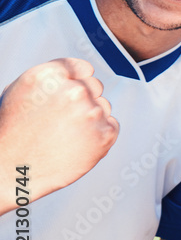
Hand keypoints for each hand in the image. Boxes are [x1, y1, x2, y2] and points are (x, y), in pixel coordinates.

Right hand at [0, 59, 118, 205]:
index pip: (81, 68)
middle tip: (60, 121)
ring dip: (89, 118)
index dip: (73, 83)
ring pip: (103, 107)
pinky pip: (111, 126)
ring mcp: (91, 113)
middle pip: (95, 86)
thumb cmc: (12, 132)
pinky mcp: (105, 135)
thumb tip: (82, 71)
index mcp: (51, 76)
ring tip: (64, 135)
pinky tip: (76, 144)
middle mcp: (74, 91)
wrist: (9, 171)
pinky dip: (98, 134)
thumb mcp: (22, 91)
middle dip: (82, 100)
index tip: (64, 97)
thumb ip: (53, 77)